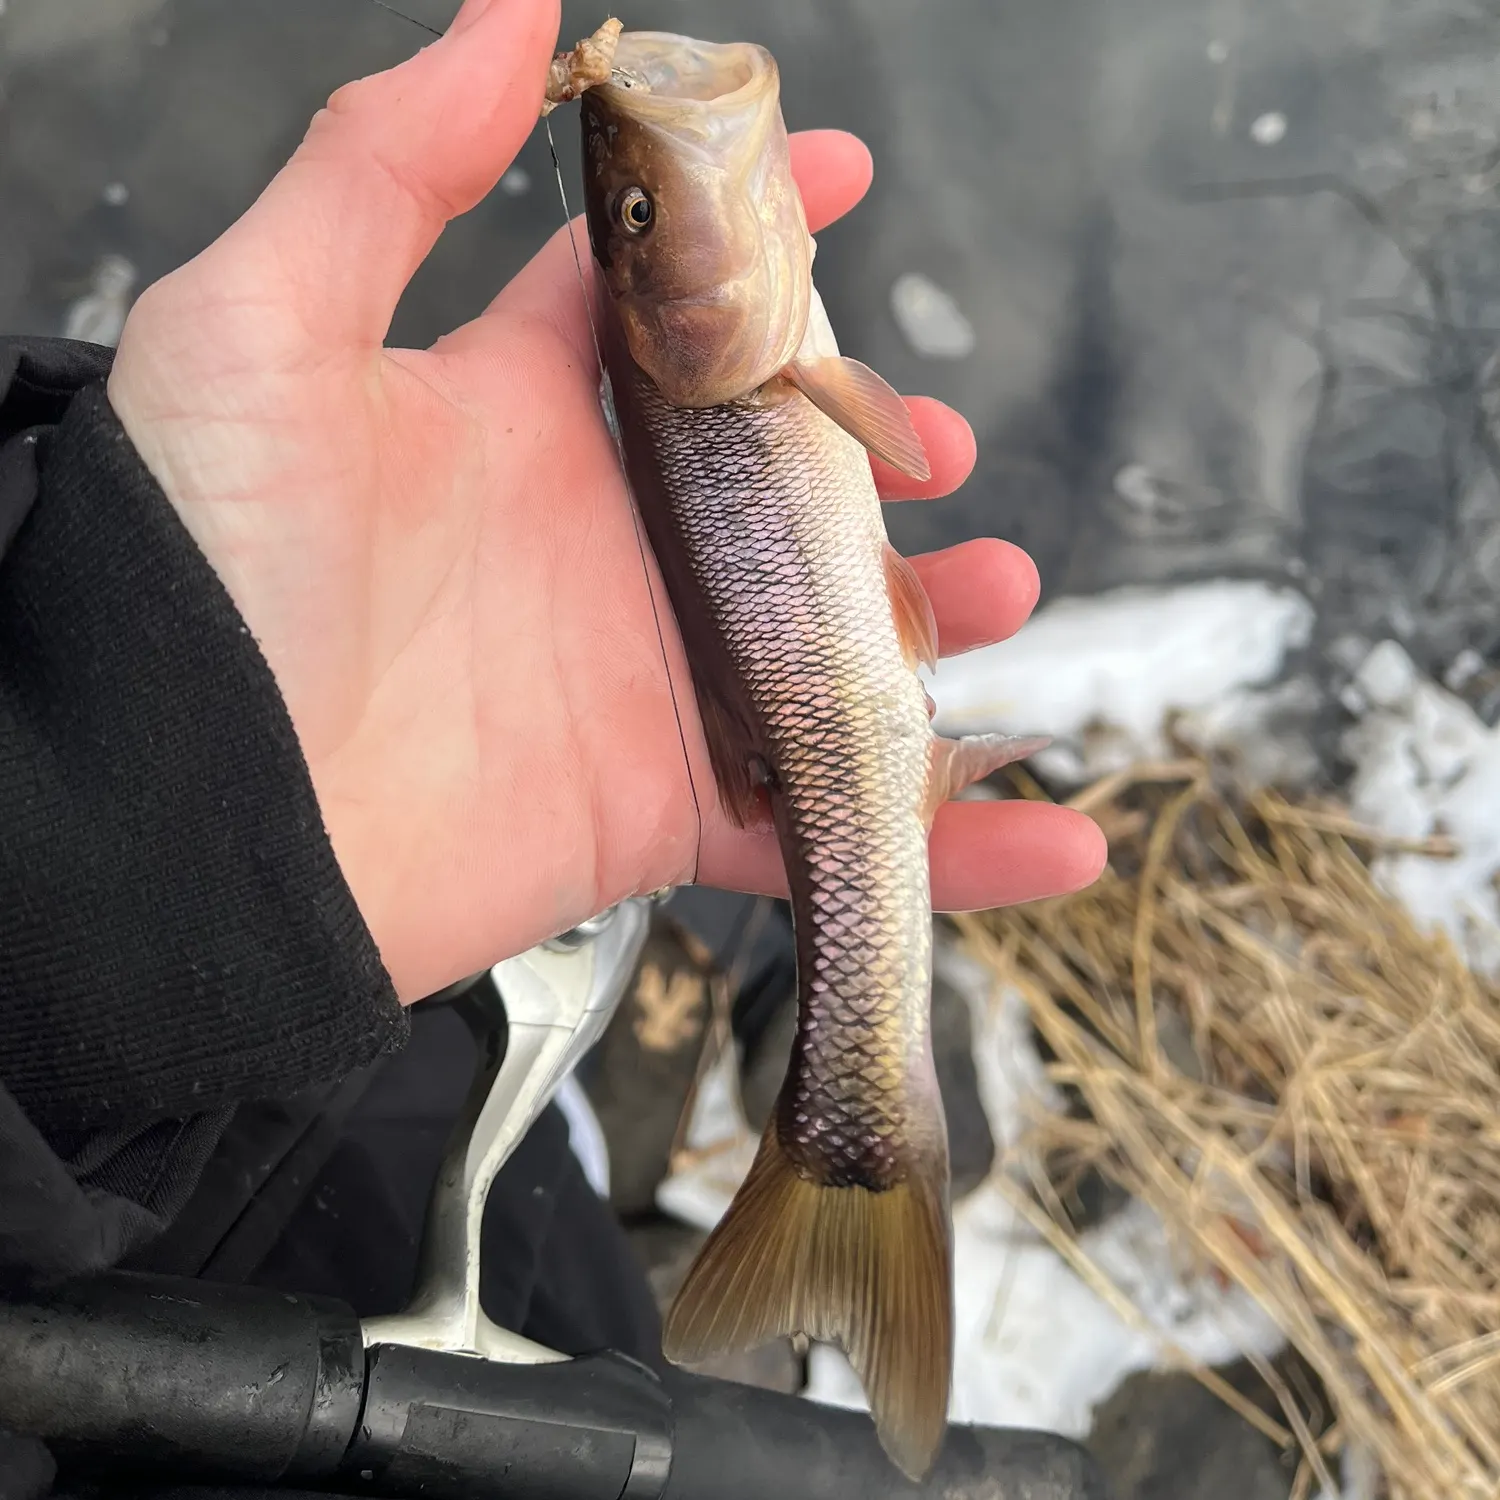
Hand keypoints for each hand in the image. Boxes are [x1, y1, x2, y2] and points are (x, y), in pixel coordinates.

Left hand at [107, 0, 1104, 1001]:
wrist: (193, 831)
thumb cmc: (206, 578)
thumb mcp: (262, 332)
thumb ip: (382, 167)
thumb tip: (508, 13)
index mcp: (519, 417)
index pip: (662, 302)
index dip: (757, 238)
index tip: (843, 175)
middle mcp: (598, 540)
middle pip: (776, 475)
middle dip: (869, 447)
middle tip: (923, 442)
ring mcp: (646, 673)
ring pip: (826, 638)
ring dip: (931, 619)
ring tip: (1002, 584)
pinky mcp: (668, 801)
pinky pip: (825, 817)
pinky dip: (943, 835)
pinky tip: (1049, 830)